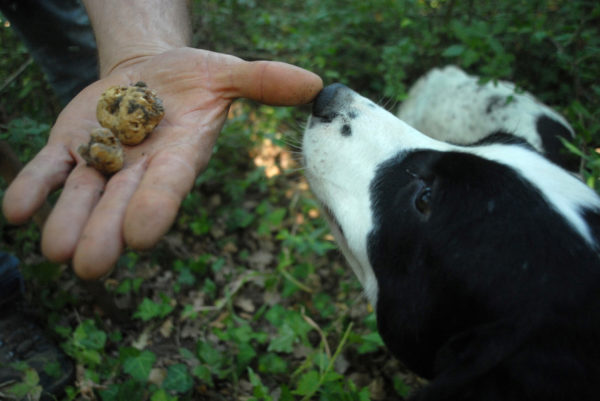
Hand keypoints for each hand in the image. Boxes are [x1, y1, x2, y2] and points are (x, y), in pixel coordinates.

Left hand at [2, 48, 322, 278]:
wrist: (150, 73)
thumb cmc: (195, 78)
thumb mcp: (227, 72)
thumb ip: (264, 81)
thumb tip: (317, 85)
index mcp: (179, 155)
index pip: (168, 186)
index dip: (156, 207)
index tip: (141, 236)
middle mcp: (140, 169)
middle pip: (120, 205)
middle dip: (104, 234)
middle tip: (90, 266)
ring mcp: (102, 161)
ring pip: (80, 197)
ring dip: (65, 222)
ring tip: (55, 249)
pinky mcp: (70, 146)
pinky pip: (48, 171)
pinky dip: (32, 189)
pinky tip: (16, 211)